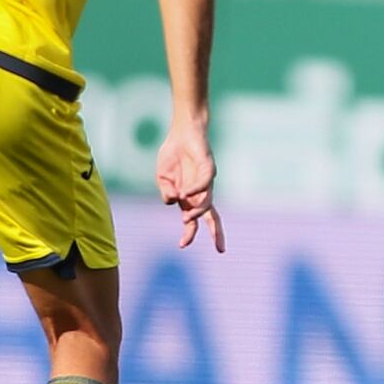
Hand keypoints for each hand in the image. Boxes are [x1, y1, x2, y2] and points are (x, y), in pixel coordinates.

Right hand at [156, 122, 224, 252]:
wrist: (181, 132)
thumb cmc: (173, 155)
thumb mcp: (162, 178)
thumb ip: (166, 192)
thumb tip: (173, 202)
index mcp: (189, 197)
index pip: (193, 219)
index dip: (189, 233)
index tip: (182, 246)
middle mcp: (200, 191)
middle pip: (211, 215)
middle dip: (216, 232)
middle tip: (220, 250)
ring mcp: (206, 181)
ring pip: (207, 202)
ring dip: (197, 212)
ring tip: (186, 218)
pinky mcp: (208, 168)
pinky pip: (204, 182)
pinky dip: (195, 190)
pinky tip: (185, 193)